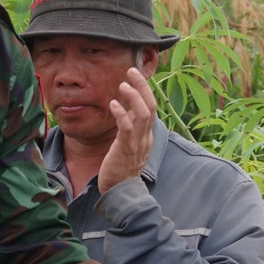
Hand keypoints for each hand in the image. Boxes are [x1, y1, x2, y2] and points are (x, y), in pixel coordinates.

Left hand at [97, 67, 156, 190]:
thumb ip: (129, 127)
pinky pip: (127, 128)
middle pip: (150, 106)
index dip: (144, 90)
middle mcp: (146, 137)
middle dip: (142, 87)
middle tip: (132, 70)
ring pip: (142, 115)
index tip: (134, 76)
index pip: (150, 107)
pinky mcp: (125, 149)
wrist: (121, 193)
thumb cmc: (121, 169)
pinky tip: (113, 104)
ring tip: (123, 84)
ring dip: (133, 97)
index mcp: (147, 135)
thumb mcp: (128, 144)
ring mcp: (137, 143)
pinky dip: (121, 114)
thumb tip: (125, 109)